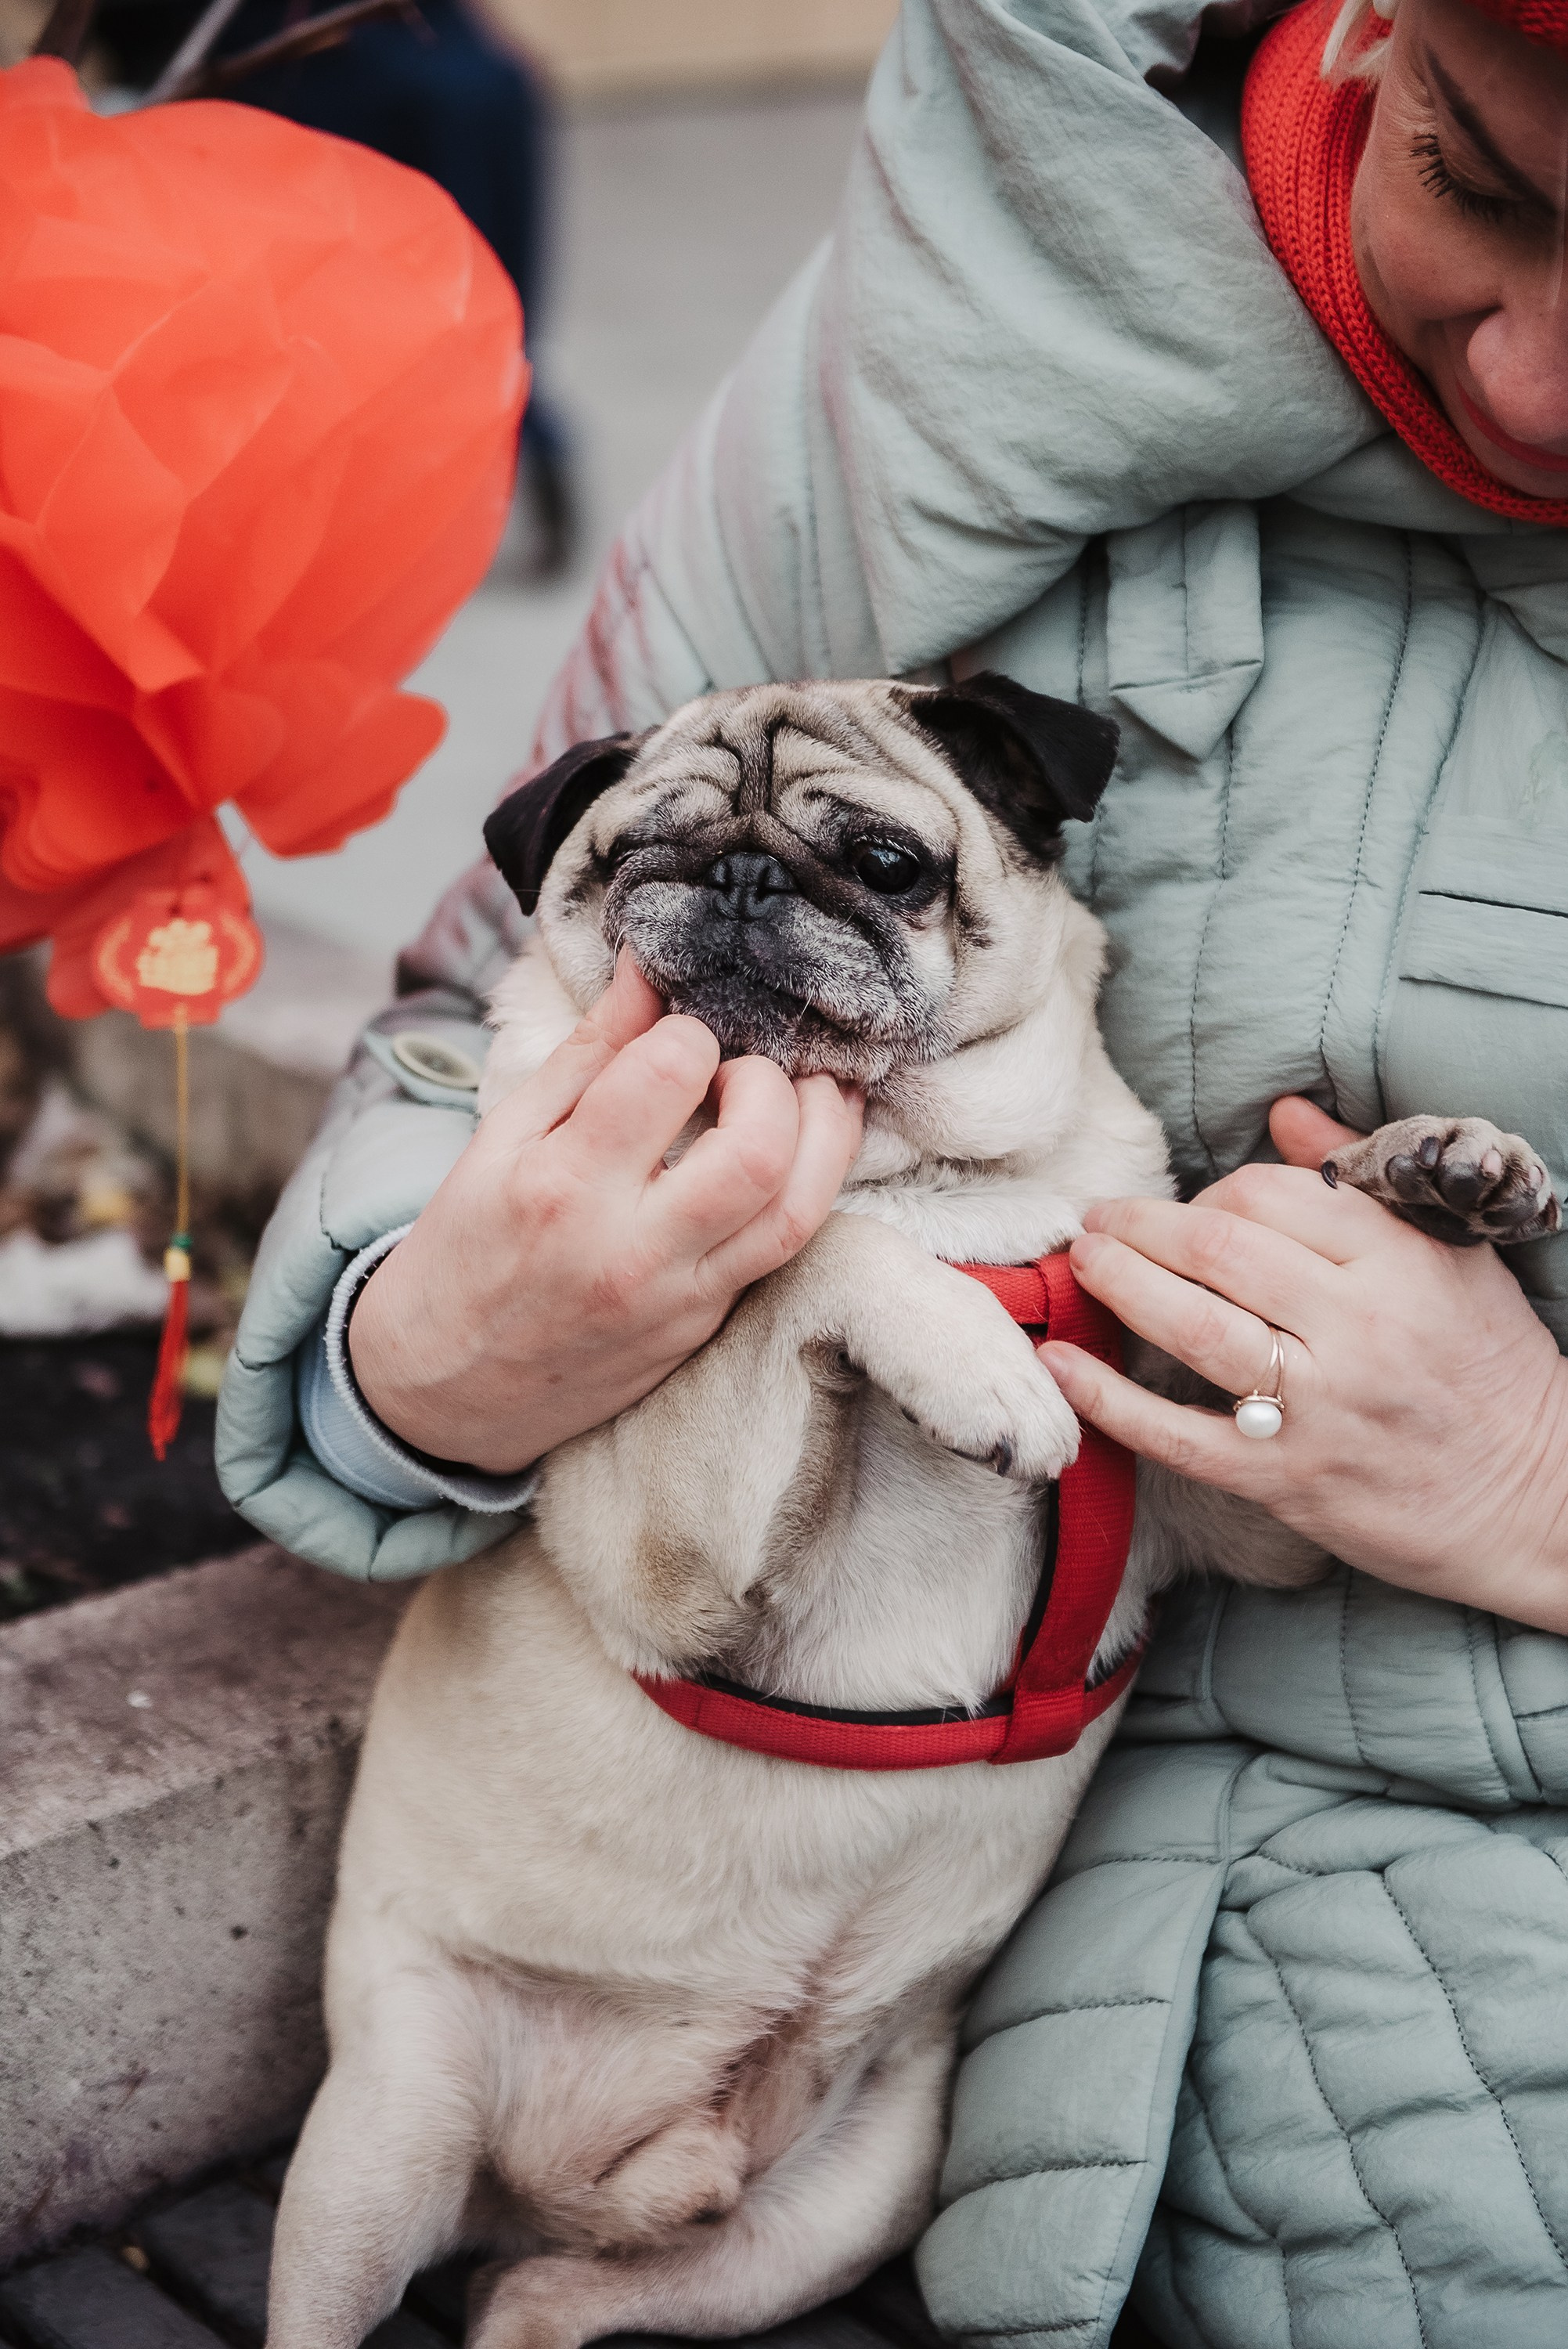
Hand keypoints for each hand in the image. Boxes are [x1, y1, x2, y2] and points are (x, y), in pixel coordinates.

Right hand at [349, 953, 863, 1472]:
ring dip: (826, 1131)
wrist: (440, 1393)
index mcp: (562, 1185)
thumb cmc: (465, 1253)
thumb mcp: (501, 1140)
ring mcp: (678, 1297)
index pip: (668, 1073)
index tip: (676, 1033)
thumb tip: (649, 971)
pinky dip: (807, 1185)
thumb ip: (588, 1055)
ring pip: (799, 1208)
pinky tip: (801, 1148)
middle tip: (741, 1069)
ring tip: (810, 1090)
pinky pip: (785, 1249)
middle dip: (772, 1082)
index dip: (688, 1032)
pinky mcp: (705, 1325)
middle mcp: (630, 1248)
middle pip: (760, 1148)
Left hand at [1039, 1097, 1567, 1631]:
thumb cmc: (1493, 1370)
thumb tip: (1285, 1111)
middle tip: (1098, 1218)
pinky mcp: (1287, 1481)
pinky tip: (1064, 1364)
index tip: (1189, 1206)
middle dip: (1140, 1225)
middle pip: (1218, 1248)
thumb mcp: (1451, 1257)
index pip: (1272, 1195)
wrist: (1541, 1500)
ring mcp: (1319, 1408)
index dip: (1210, 1191)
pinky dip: (1110, 1399)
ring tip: (1082, 1260)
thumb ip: (1362, 1180)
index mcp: (1398, 1263)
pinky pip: (1178, 1435)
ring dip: (1118, 1284)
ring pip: (1191, 1327)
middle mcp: (1356, 1329)